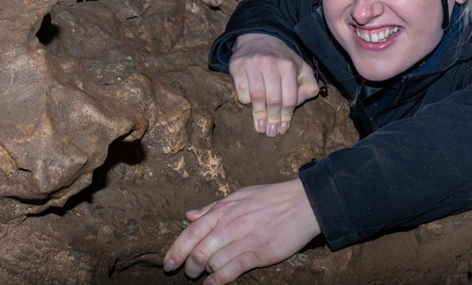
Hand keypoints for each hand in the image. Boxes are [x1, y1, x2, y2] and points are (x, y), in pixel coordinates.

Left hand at [163, 179, 321, 283]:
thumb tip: (189, 216)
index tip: (168, 264)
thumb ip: (212, 208)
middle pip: (198, 252)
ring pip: (212, 263)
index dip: (176, 250)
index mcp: (223, 209)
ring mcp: (243, 239)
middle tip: (189, 273)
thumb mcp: (238, 195)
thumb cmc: (271, 197)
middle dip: (189, 267)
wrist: (302, 202)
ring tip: (207, 275)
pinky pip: (231, 270)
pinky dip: (218, 280)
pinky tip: (213, 284)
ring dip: (205, 273)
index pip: (191, 232)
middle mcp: (229, 224)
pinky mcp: (258, 252)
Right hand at [228, 33, 319, 136]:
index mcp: (288, 65)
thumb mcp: (301, 67)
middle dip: (273, 119)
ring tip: (260, 128)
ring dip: (259, 116)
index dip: (287, 116)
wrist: (258, 38)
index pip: (289, 98)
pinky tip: (250, 106)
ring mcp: (253, 64)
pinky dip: (246, 102)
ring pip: (257, 97)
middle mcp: (271, 63)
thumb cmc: (282, 58)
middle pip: (273, 100)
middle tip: (271, 132)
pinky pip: (242, 91)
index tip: (283, 128)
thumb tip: (302, 101)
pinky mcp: (238, 66)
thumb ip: (309, 84)